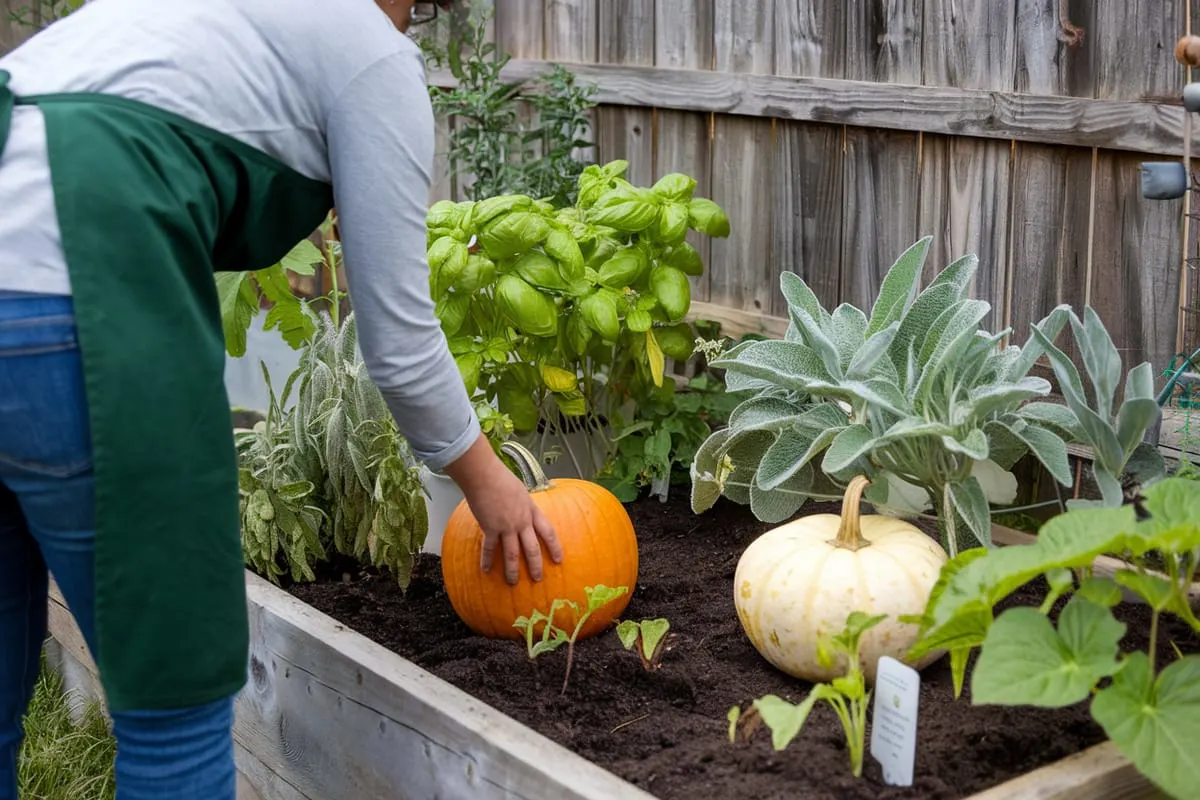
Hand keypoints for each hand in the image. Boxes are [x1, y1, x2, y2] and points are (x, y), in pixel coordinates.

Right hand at [443, 434, 562, 584]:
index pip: (548, 532)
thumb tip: (523, 509)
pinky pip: (490, 549)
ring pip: (513, 554)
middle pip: (533, 548)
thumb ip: (523, 504)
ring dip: (513, 571)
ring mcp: (507, 526)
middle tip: (538, 579)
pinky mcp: (490, 528)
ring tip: (513, 583)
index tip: (559, 560)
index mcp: (532, 510)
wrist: (485, 475)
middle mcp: (522, 521)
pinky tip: (486, 570)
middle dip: (536, 566)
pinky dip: (487, 560)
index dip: (555, 547)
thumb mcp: (520, 491)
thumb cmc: (501, 478)